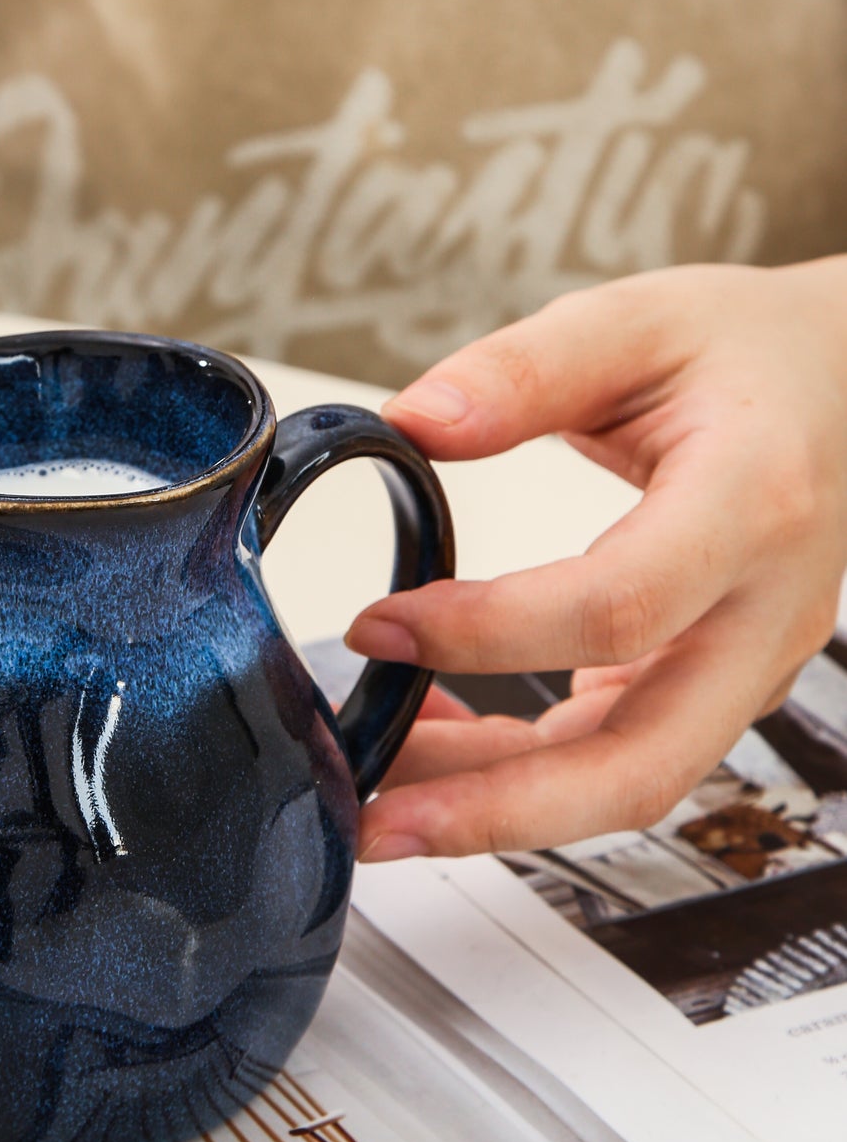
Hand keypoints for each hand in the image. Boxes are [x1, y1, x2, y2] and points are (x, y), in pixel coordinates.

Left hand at [347, 262, 846, 861]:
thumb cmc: (749, 352)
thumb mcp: (634, 321)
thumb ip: (523, 371)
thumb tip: (414, 420)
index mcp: (754, 505)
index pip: (620, 607)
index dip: (490, 634)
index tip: (379, 626)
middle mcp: (766, 611)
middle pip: (641, 761)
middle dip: (497, 810)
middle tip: (375, 821)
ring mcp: (751, 665)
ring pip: (628, 781)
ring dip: (497, 807)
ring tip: (381, 797)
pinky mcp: (721, 687)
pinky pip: (624, 756)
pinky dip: (528, 770)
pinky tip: (441, 739)